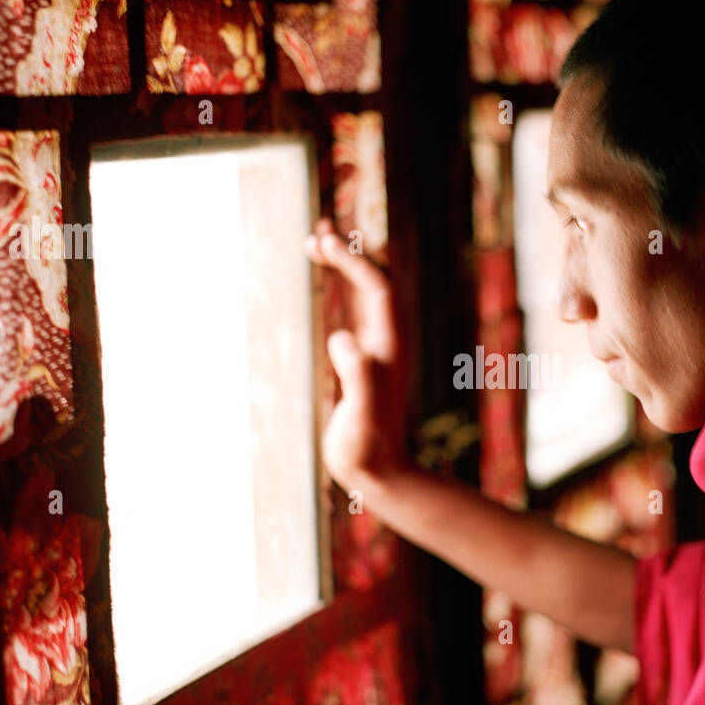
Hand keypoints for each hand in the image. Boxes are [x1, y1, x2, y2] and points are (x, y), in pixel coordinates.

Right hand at [303, 220, 407, 489]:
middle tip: (316, 231)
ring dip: (346, 266)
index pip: (377, 288)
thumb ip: (357, 377)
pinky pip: (360, 311)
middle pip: (376, 282)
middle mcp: (388, 342)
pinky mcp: (367, 361)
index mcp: (389, 346)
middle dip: (349, 253)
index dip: (353, 261)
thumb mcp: (360, 413)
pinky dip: (344, 288)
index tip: (323, 242)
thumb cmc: (366, 447)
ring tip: (315, 242)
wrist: (380, 473)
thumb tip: (342, 339)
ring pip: (368, 293)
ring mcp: (379, 350)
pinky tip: (326, 286)